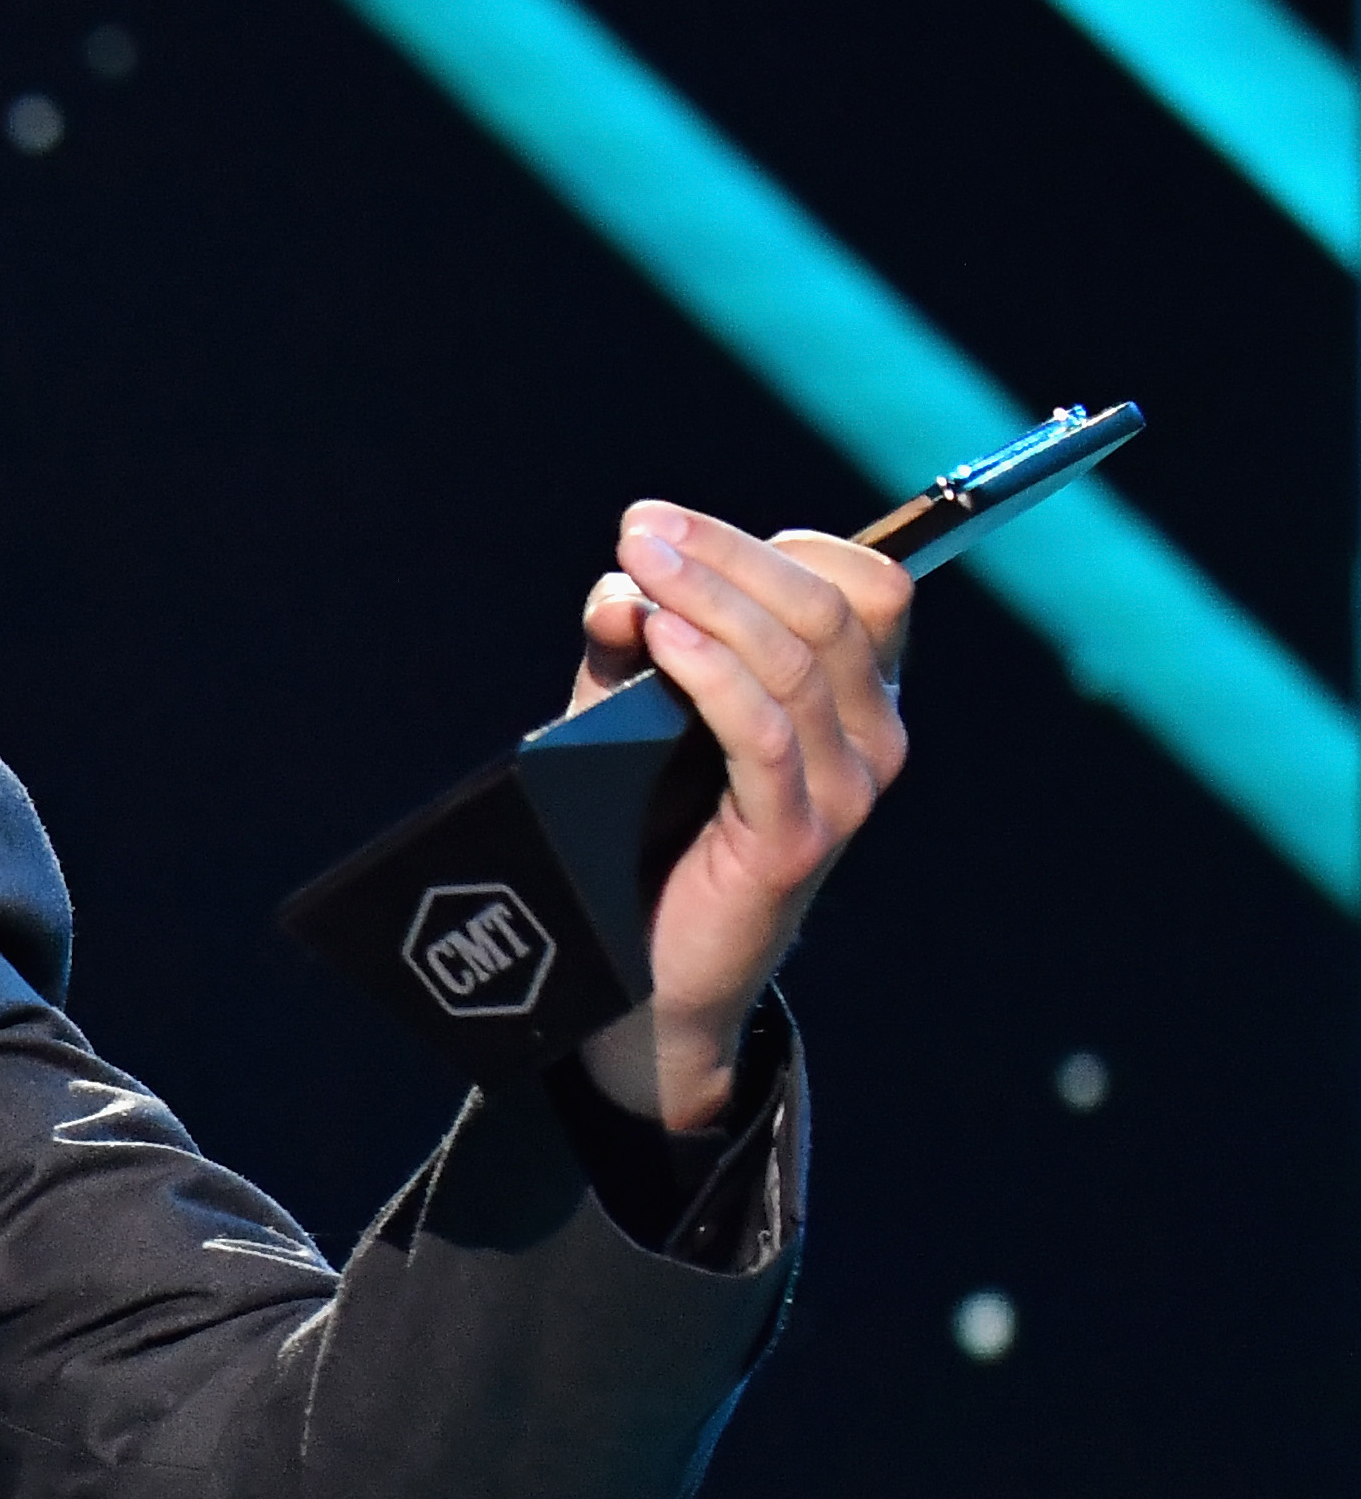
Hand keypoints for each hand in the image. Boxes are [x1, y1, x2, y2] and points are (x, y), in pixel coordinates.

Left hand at [564, 501, 908, 1129]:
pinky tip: (658, 637)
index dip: (778, 544)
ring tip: (637, 566)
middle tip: (639, 527)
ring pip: (798, 659)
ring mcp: (847, 792)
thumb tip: (625, 578)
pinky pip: (764, 732)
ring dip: (709, 597)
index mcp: (859, 698)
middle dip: (725, 554)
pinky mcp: (796, 838)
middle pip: (827, 607)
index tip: (676, 529)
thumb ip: (635, 640)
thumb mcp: (636, 711)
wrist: (643, 972)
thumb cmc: (644, 827)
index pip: (868, 588)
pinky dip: (709, 672)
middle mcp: (873, 739)